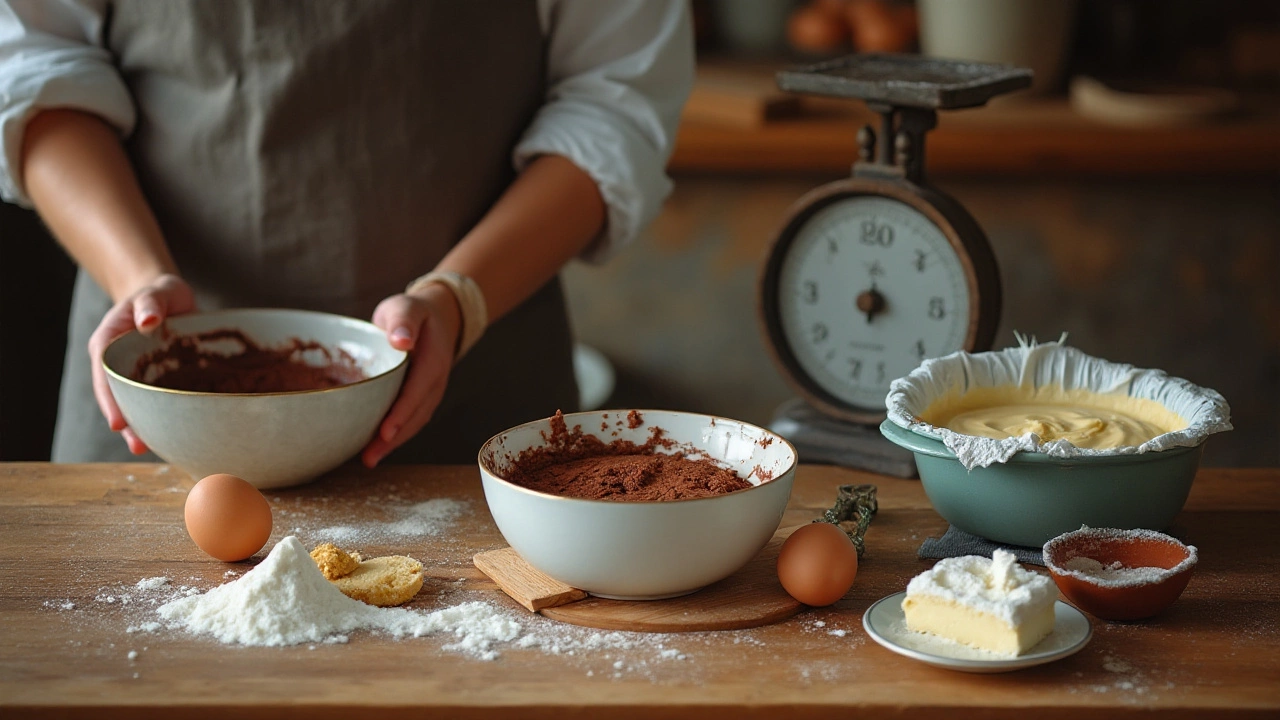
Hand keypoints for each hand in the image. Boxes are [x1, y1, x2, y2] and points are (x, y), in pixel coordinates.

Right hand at [88, 273, 195, 454]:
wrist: (169, 298)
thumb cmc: (160, 294)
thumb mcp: (156, 293)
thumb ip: (150, 304)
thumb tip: (148, 321)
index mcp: (109, 342)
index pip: (104, 374)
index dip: (110, 400)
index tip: (117, 423)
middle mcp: (118, 362)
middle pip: (116, 396)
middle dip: (125, 422)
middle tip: (138, 446)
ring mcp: (135, 372)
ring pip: (134, 403)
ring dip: (141, 426)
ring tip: (149, 449)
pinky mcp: (155, 379)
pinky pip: (154, 400)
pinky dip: (160, 416)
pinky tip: (171, 434)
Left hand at [362, 282, 461, 466]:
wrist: (436, 317)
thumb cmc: (415, 313)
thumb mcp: (407, 307)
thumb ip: (404, 321)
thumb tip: (402, 341)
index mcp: (433, 360)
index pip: (417, 391)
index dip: (402, 413)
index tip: (385, 432)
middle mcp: (435, 381)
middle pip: (416, 415)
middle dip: (394, 438)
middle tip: (369, 456)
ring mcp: (430, 392)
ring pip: (415, 422)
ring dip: (394, 443)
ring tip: (369, 458)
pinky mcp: (421, 397)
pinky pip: (411, 419)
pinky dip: (396, 435)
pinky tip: (377, 446)